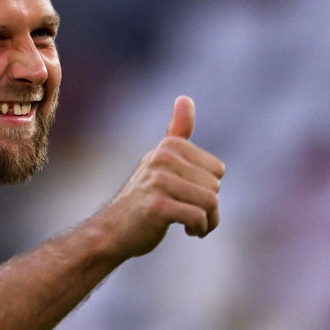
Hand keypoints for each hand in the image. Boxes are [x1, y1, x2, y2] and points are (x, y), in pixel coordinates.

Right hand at [96, 95, 224, 258]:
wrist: (111, 231)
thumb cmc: (142, 199)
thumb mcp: (160, 162)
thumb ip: (176, 132)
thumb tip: (185, 97)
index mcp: (169, 147)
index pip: (217, 170)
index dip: (210, 189)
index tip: (193, 199)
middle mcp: (163, 159)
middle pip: (215, 187)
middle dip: (211, 208)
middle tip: (195, 218)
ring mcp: (159, 182)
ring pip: (210, 202)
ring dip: (208, 221)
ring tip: (194, 227)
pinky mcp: (158, 206)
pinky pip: (198, 217)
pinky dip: (200, 229)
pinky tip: (189, 232)